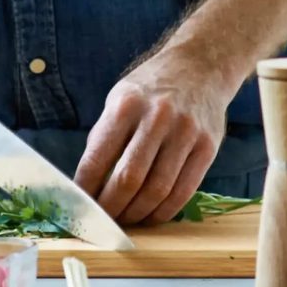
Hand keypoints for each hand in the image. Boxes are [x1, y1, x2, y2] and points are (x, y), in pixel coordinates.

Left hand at [74, 49, 230, 224]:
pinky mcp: (207, 147)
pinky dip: (164, 211)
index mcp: (126, 105)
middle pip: (128, 180)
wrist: (201, 66)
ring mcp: (185, 133)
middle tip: (103, 220)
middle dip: (111, 208)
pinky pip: (183, 191)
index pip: (97, 159)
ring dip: (138, 214)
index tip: (79, 207)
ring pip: (157, 190)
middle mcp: (157, 118)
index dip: (85, 190)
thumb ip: (105, 137)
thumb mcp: (120, 100)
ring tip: (126, 219)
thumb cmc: (152, 89)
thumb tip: (87, 183)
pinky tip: (152, 215)